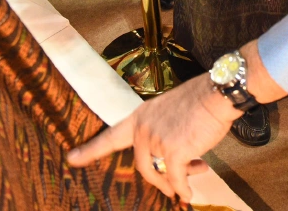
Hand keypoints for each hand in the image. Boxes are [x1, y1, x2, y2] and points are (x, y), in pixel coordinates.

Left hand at [67, 76, 237, 202]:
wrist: (216, 94)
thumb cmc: (199, 101)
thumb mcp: (171, 113)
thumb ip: (164, 133)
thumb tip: (175, 160)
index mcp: (140, 117)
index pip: (111, 136)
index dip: (90, 150)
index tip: (72, 158)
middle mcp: (143, 129)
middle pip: (142, 166)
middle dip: (157, 181)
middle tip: (169, 190)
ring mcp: (156, 140)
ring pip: (162, 172)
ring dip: (176, 180)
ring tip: (189, 183)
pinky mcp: (173, 151)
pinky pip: (176, 178)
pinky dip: (184, 188)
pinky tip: (188, 193)